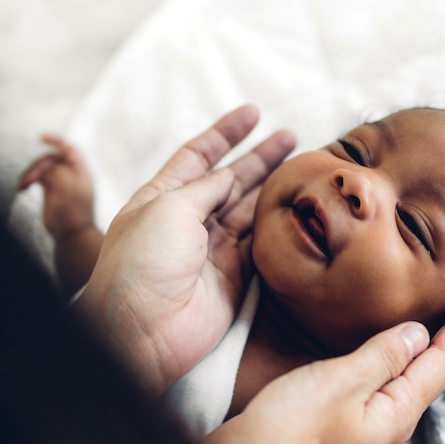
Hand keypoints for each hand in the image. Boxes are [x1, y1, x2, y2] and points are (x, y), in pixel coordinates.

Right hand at [17, 134, 94, 240]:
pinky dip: (28, 180)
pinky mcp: (50, 190)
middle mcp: (70, 174)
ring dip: (30, 173)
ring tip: (22, 185)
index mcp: (80, 172)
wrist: (71, 234)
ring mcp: (60, 182)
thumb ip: (56, 171)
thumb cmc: (74, 212)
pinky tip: (21, 187)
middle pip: (50, 159)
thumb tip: (43, 167)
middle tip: (29, 179)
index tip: (41, 137)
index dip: (56, 141)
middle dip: (37, 165)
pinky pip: (37, 177)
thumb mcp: (67, 188)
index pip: (69, 150)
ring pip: (41, 168)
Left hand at [76, 105, 294, 395]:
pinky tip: (295, 205)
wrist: (144, 329)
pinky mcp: (233, 277)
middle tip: (290, 136)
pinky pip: (259, 244)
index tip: (252, 113)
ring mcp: (211, 250)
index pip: (197, 156)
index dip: (224, 133)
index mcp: (161, 198)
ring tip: (301, 163)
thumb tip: (229, 175)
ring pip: (248, 209)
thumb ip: (205, 187)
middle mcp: (187, 221)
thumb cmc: (143, 263)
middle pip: (228, 181)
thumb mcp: (169, 207)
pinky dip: (276, 224)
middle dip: (258, 157)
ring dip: (272, 186)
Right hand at [198, 293, 444, 443]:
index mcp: (398, 409)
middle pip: (435, 376)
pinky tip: (397, 365)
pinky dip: (404, 367)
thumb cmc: (292, 430)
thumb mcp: (342, 382)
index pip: (441, 361)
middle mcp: (390, 421)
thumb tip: (417, 335)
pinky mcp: (343, 426)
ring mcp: (367, 426)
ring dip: (436, 356)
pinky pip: (388, 388)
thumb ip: (383, 356)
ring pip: (414, 383)